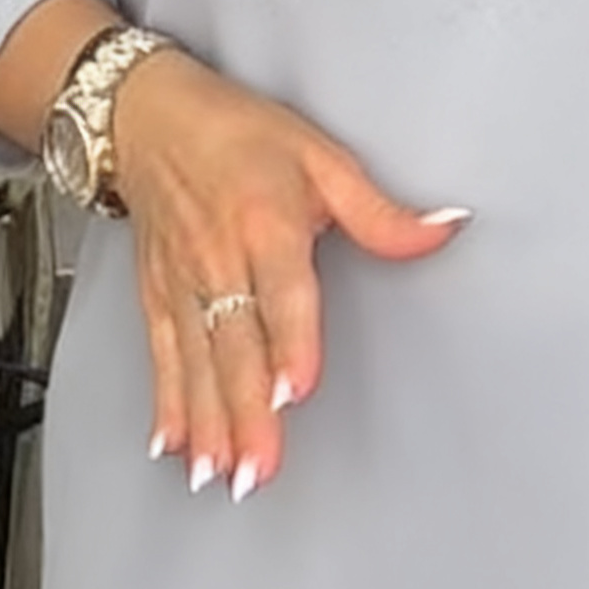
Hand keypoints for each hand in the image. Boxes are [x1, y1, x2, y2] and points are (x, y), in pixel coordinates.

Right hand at [111, 49, 469, 500]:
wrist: (147, 116)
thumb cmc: (235, 133)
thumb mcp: (319, 156)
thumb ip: (380, 211)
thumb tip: (441, 230)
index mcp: (265, 222)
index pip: (281, 292)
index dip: (289, 342)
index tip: (295, 388)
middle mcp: (219, 258)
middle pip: (235, 345)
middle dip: (245, 411)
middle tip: (258, 466)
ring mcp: (184, 282)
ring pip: (196, 362)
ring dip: (208, 422)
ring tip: (220, 472)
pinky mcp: (157, 296)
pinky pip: (162, 357)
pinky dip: (167, 404)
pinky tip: (175, 445)